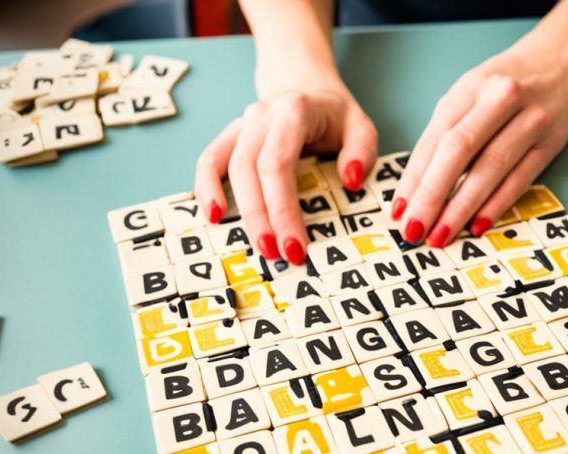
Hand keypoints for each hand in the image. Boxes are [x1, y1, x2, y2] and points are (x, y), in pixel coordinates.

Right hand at [194, 73, 376, 263]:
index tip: (295, 246)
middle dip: (261, 218)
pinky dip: (206, 187)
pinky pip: (209, 160)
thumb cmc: (335, 116)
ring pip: (226, 167)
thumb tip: (349, 180)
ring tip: (255, 246)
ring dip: (237, 210)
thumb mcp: (361, 127)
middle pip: (250, 170)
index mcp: (293, 112)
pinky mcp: (230, 136)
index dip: (283, 209)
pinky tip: (213, 216)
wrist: (306, 85)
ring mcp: (241, 125)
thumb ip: (361, 152)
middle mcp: (261, 115)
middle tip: (277, 255)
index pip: (279, 165)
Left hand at [390, 44, 567, 247]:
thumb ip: (445, 132)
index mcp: (470, 87)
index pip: (436, 137)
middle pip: (460, 151)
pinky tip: (477, 225)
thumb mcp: (469, 94)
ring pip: (491, 168)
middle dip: (433, 195)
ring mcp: (531, 120)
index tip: (399, 209)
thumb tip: (418, 187)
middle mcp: (501, 99)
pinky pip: (520, 179)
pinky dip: (497, 204)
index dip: (414, 177)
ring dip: (462, 207)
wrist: (559, 63)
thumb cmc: (504, 84)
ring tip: (441, 234)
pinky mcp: (551, 142)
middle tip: (414, 229)